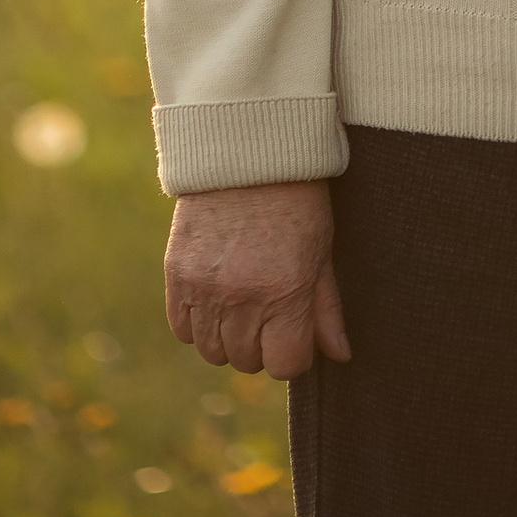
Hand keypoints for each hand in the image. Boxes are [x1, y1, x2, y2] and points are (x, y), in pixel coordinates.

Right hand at [165, 179, 351, 378]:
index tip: (294, 330)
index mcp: (285, 294)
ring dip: (227, 337)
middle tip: (268, 308)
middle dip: (261, 343)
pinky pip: (182, 330)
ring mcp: (205, 290)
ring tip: (240, 301)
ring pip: (212, 352)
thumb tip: (341, 355)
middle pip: (247, 362)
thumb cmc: (296, 198)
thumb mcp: (321, 250)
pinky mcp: (176, 275)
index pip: (284, 365)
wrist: (245, 150)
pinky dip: (197, 323)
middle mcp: (242, 299)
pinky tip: (213, 296)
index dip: (293, 353)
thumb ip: (326, 309)